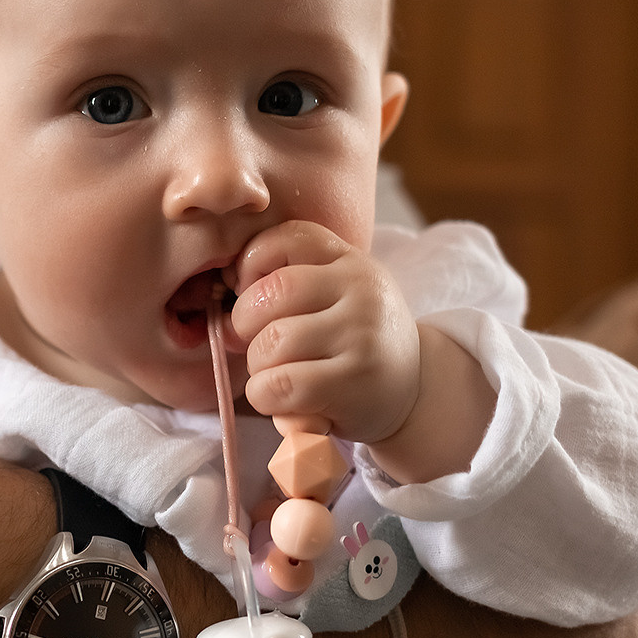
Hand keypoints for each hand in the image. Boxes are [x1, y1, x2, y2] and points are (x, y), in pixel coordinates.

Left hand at [230, 220, 421, 443]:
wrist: (414, 392)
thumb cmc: (354, 342)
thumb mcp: (336, 296)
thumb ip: (289, 282)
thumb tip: (223, 297)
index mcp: (349, 260)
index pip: (284, 238)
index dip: (251, 265)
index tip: (251, 293)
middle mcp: (361, 289)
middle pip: (271, 292)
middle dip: (245, 323)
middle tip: (256, 344)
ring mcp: (361, 335)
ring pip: (272, 342)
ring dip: (257, 366)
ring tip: (275, 375)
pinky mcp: (355, 382)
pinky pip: (281, 384)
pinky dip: (266, 396)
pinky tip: (283, 400)